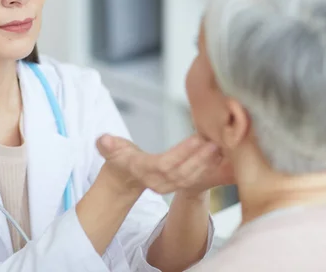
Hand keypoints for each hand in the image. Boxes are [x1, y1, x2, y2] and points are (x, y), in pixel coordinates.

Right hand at [96, 134, 233, 195]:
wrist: (123, 178)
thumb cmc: (119, 157)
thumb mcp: (110, 149)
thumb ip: (108, 145)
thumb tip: (103, 140)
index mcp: (142, 170)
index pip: (165, 164)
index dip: (182, 153)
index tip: (198, 138)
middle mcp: (157, 182)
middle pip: (182, 172)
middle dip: (201, 158)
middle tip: (217, 141)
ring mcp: (168, 186)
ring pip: (191, 177)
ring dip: (208, 163)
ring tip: (223, 147)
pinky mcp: (177, 185)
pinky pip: (194, 178)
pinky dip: (208, 167)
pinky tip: (221, 154)